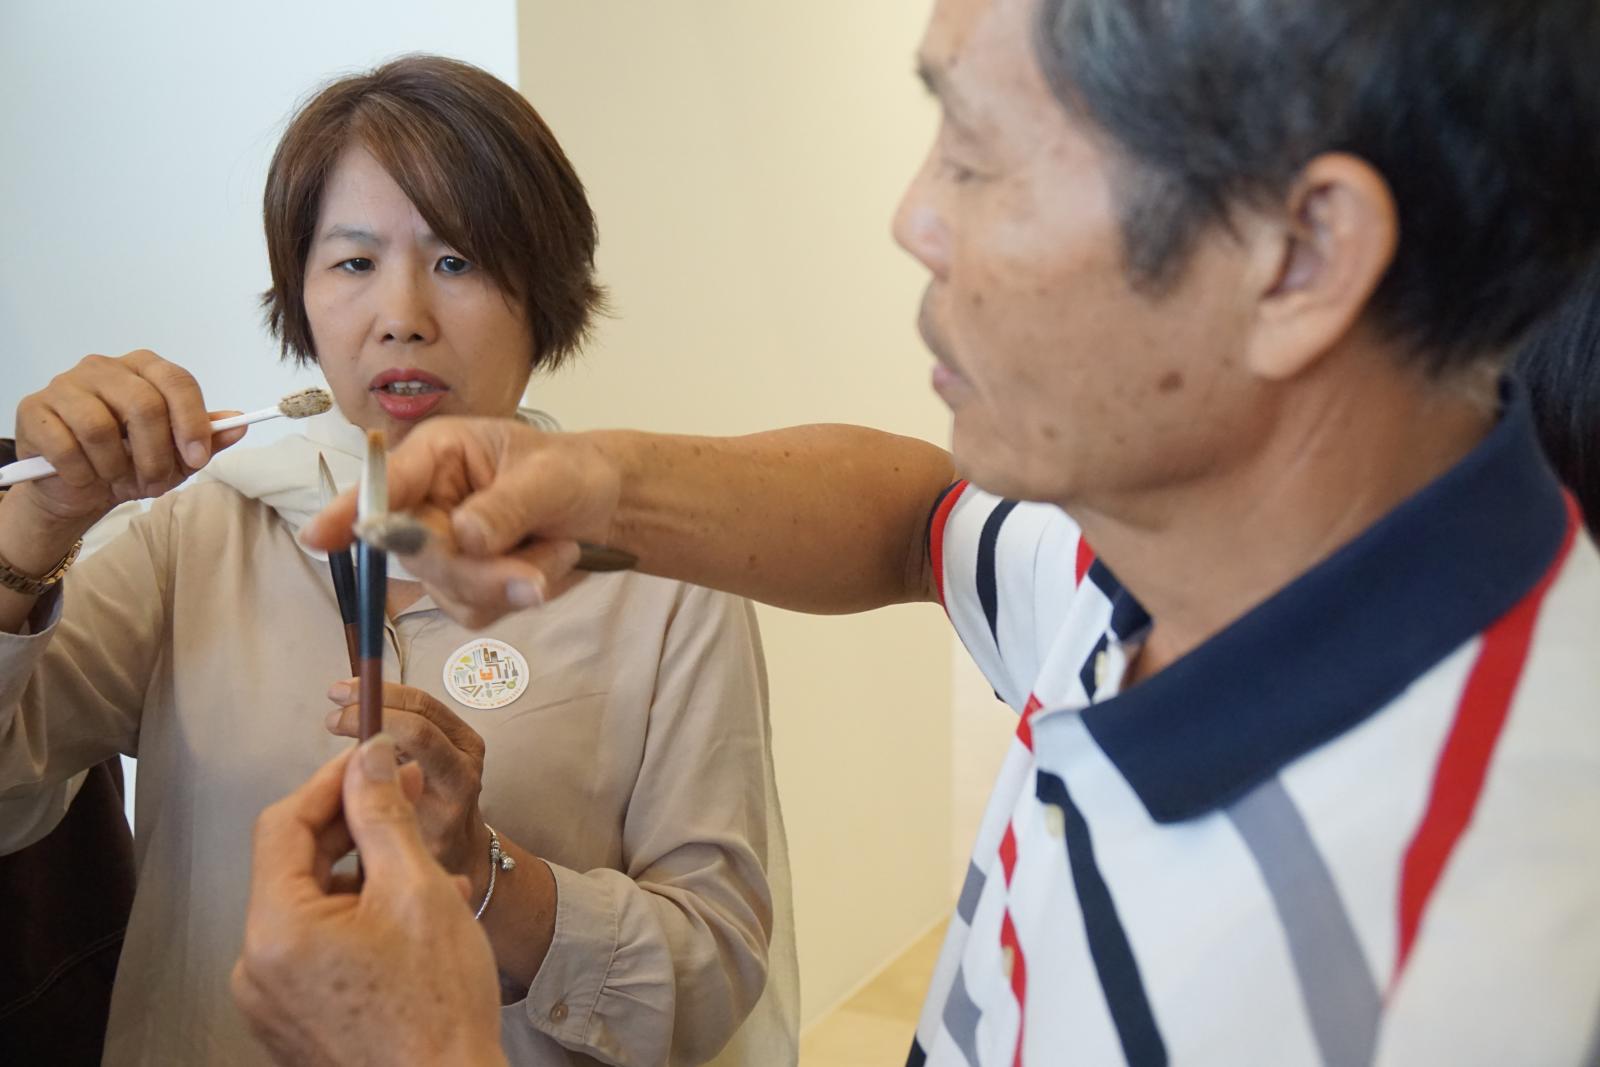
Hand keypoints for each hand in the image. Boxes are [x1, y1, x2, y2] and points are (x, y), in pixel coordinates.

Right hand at [11, 349, 244, 526]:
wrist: (77, 488)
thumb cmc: (130, 462)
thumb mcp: (176, 455)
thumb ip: (206, 438)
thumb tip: (239, 423)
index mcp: (144, 368)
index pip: (177, 381)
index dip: (191, 423)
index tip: (197, 458)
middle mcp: (103, 367)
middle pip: (143, 405)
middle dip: (155, 455)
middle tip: (155, 484)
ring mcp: (64, 385)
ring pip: (101, 428)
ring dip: (116, 468)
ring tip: (118, 481)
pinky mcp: (34, 410)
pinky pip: (66, 447)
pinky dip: (82, 473)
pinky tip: (86, 478)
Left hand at [232, 736, 507, 1066]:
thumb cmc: (437, 1006)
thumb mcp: (417, 889)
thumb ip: (384, 816)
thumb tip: (368, 759)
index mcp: (275, 929)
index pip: (283, 824)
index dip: (331, 782)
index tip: (373, 759)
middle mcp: (257, 966)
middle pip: (296, 865)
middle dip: (355, 828)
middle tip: (407, 798)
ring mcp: (272, 999)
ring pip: (313, 906)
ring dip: (367, 875)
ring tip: (432, 872)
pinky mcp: (294, 1020)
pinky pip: (320, 947)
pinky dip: (362, 920)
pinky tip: (415, 918)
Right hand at [301, 416, 619, 627]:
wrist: (607, 510)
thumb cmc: (572, 474)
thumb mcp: (550, 478)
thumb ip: (507, 506)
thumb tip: (464, 537)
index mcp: (436, 456)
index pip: (385, 485)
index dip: (351, 513)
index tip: (319, 537)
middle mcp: (425, 502)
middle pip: (417, 554)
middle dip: (478, 571)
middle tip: (534, 573)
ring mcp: (440, 549)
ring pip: (450, 589)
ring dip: (510, 581)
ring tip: (559, 548)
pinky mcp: (463, 587)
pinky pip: (476, 610)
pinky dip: (519, 595)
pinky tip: (547, 564)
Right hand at [325, 681, 490, 891]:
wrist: (462, 844)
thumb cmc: (430, 847)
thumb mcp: (404, 839)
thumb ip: (383, 805)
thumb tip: (353, 764)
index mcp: (457, 780)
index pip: (421, 734)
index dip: (375, 720)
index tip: (336, 722)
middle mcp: (467, 753)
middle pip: (422, 708)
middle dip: (374, 698)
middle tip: (334, 699)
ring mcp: (464, 738)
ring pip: (420, 700)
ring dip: (378, 692)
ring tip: (339, 693)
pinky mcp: (454, 730)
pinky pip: (419, 706)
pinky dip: (387, 698)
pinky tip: (355, 700)